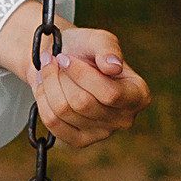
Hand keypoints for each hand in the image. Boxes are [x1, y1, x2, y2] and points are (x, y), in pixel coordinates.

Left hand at [27, 25, 149, 147]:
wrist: (60, 59)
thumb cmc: (84, 49)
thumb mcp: (98, 39)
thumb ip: (107, 48)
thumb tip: (113, 67)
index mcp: (139, 95)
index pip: (110, 94)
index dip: (81, 74)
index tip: (64, 58)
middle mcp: (125, 119)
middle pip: (82, 103)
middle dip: (60, 77)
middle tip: (54, 61)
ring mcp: (103, 133)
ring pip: (64, 111)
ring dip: (48, 85)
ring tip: (47, 70)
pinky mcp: (79, 141)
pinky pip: (52, 123)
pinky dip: (42, 100)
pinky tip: (44, 87)